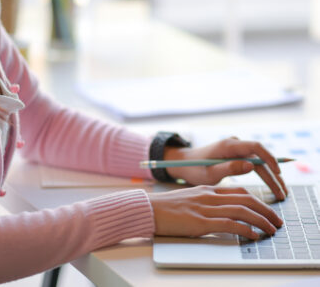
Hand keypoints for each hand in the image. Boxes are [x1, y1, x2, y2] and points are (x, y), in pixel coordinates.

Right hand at [148, 185, 282, 238]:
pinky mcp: (199, 222)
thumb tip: (222, 212)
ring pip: (241, 210)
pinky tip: (253, 235)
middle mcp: (209, 196)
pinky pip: (228, 223)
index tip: (267, 210)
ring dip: (261, 220)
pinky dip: (245, 229)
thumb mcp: (190, 198)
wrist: (149, 208)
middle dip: (266, 210)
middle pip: (246, 199)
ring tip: (272, 229)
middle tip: (277, 220)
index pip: (239, 191)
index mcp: (207, 189)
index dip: (257, 200)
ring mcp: (205, 208)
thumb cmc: (167, 206)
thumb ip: (206, 201)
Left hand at [164, 137, 287, 199]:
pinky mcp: (236, 155)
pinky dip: (263, 175)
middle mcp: (234, 144)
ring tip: (281, 193)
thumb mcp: (208, 172)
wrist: (184, 163)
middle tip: (283, 193)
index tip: (278, 173)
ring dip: (271, 177)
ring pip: (259, 162)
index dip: (269, 158)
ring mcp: (236, 149)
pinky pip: (254, 163)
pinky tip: (272, 185)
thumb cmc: (194, 169)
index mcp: (228, 145)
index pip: (255, 147)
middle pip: (261, 158)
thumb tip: (251, 165)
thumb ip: (228, 168)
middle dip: (273, 175)